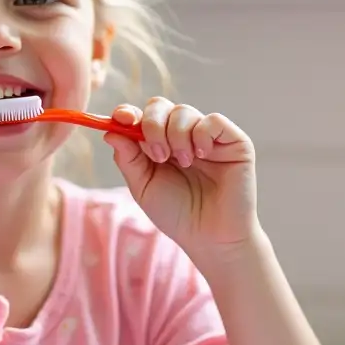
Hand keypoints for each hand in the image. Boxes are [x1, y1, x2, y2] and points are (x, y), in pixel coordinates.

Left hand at [104, 97, 256, 258]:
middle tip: (159, 156)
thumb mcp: (143, 187)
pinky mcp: (234, 140)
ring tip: (185, 164)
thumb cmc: (177, 215)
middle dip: (153, 126)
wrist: (211, 238)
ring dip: (177, 137)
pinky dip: (201, 136)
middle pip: (160, 106)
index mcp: (158, 144)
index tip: (122, 119)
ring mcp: (208, 136)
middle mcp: (182, 135)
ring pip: (184, 111)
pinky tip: (201, 157)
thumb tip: (110, 131)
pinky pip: (213, 120)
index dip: (128, 112)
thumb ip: (128, 158)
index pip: (141, 116)